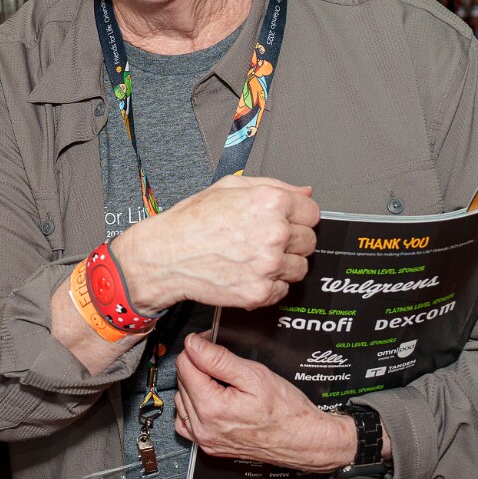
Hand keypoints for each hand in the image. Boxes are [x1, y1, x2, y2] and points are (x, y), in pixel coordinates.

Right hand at [111, 174, 318, 313]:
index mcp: (270, 202)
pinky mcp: (259, 292)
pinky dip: (269, 286)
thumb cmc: (190, 222)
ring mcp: (268, 264)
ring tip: (255, 259)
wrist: (164, 256)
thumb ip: (273, 186)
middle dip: (292, 241)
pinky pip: (282, 291)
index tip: (287, 223)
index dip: (298, 218)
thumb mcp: (228, 188)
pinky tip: (248, 274)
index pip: (313, 212)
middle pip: (309, 241)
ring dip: (284, 265)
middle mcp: (274, 232)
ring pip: (300, 268)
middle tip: (265, 242)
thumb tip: (304, 193)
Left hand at [174, 332, 355, 470]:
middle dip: (197, 365)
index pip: (184, 365)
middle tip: (221, 360)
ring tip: (219, 381)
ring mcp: (205, 440)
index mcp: (211, 407)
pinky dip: (192, 408)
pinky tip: (209, 401)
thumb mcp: (255, 375)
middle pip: (182, 382)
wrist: (303, 440)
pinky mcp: (209, 446)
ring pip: (182, 400)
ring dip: (194, 386)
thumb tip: (193, 344)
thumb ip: (218, 359)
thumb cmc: (287, 412)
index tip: (210, 342)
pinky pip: (187, 422)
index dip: (198, 348)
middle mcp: (203, 427)